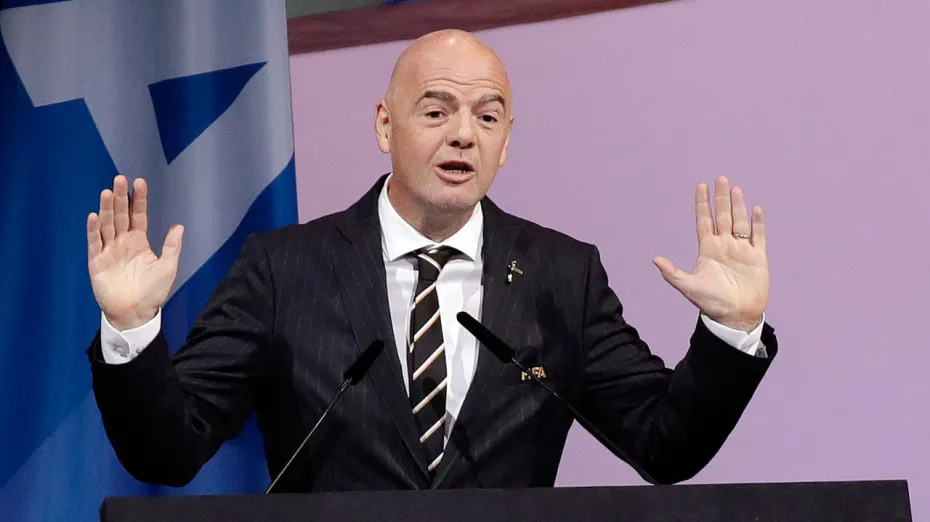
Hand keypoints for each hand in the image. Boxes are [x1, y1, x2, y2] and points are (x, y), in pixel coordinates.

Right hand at [87, 175, 183, 330]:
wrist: (136, 313)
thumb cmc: (153, 292)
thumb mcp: (168, 267)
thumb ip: (172, 246)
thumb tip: (178, 226)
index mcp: (139, 241)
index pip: (138, 215)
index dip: (138, 199)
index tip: (139, 182)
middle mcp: (122, 242)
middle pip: (120, 215)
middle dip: (120, 197)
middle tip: (120, 179)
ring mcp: (109, 251)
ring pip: (107, 225)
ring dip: (106, 209)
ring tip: (107, 192)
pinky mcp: (97, 262)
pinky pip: (95, 243)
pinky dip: (94, 230)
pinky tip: (94, 216)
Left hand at [653, 176, 767, 332]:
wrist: (736, 316)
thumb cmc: (711, 303)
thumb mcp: (689, 286)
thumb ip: (672, 273)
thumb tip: (655, 259)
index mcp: (708, 249)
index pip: (704, 221)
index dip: (702, 204)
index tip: (701, 185)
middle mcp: (724, 246)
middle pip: (722, 216)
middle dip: (721, 198)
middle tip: (720, 178)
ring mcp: (742, 250)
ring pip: (740, 222)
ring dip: (738, 206)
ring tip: (735, 188)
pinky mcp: (758, 257)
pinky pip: (759, 236)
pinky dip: (758, 223)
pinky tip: (756, 209)